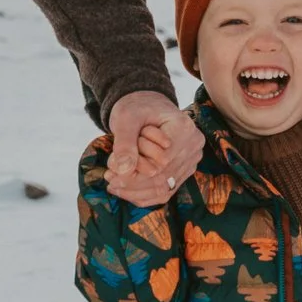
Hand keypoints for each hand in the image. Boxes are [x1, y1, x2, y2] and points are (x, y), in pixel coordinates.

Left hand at [106, 90, 202, 206]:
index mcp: (183, 128)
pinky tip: (124, 191)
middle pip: (163, 178)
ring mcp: (190, 161)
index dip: (135, 173)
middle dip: (133, 183)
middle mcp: (193, 146)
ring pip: (164, 189)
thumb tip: (123, 171)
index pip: (161, 162)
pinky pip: (164, 192)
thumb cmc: (136, 108)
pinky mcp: (183, 171)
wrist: (147, 106)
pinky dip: (143, 195)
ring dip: (135, 192)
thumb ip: (124, 143)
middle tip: (109, 178)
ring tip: (113, 185)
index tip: (110, 171)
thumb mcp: (126, 119)